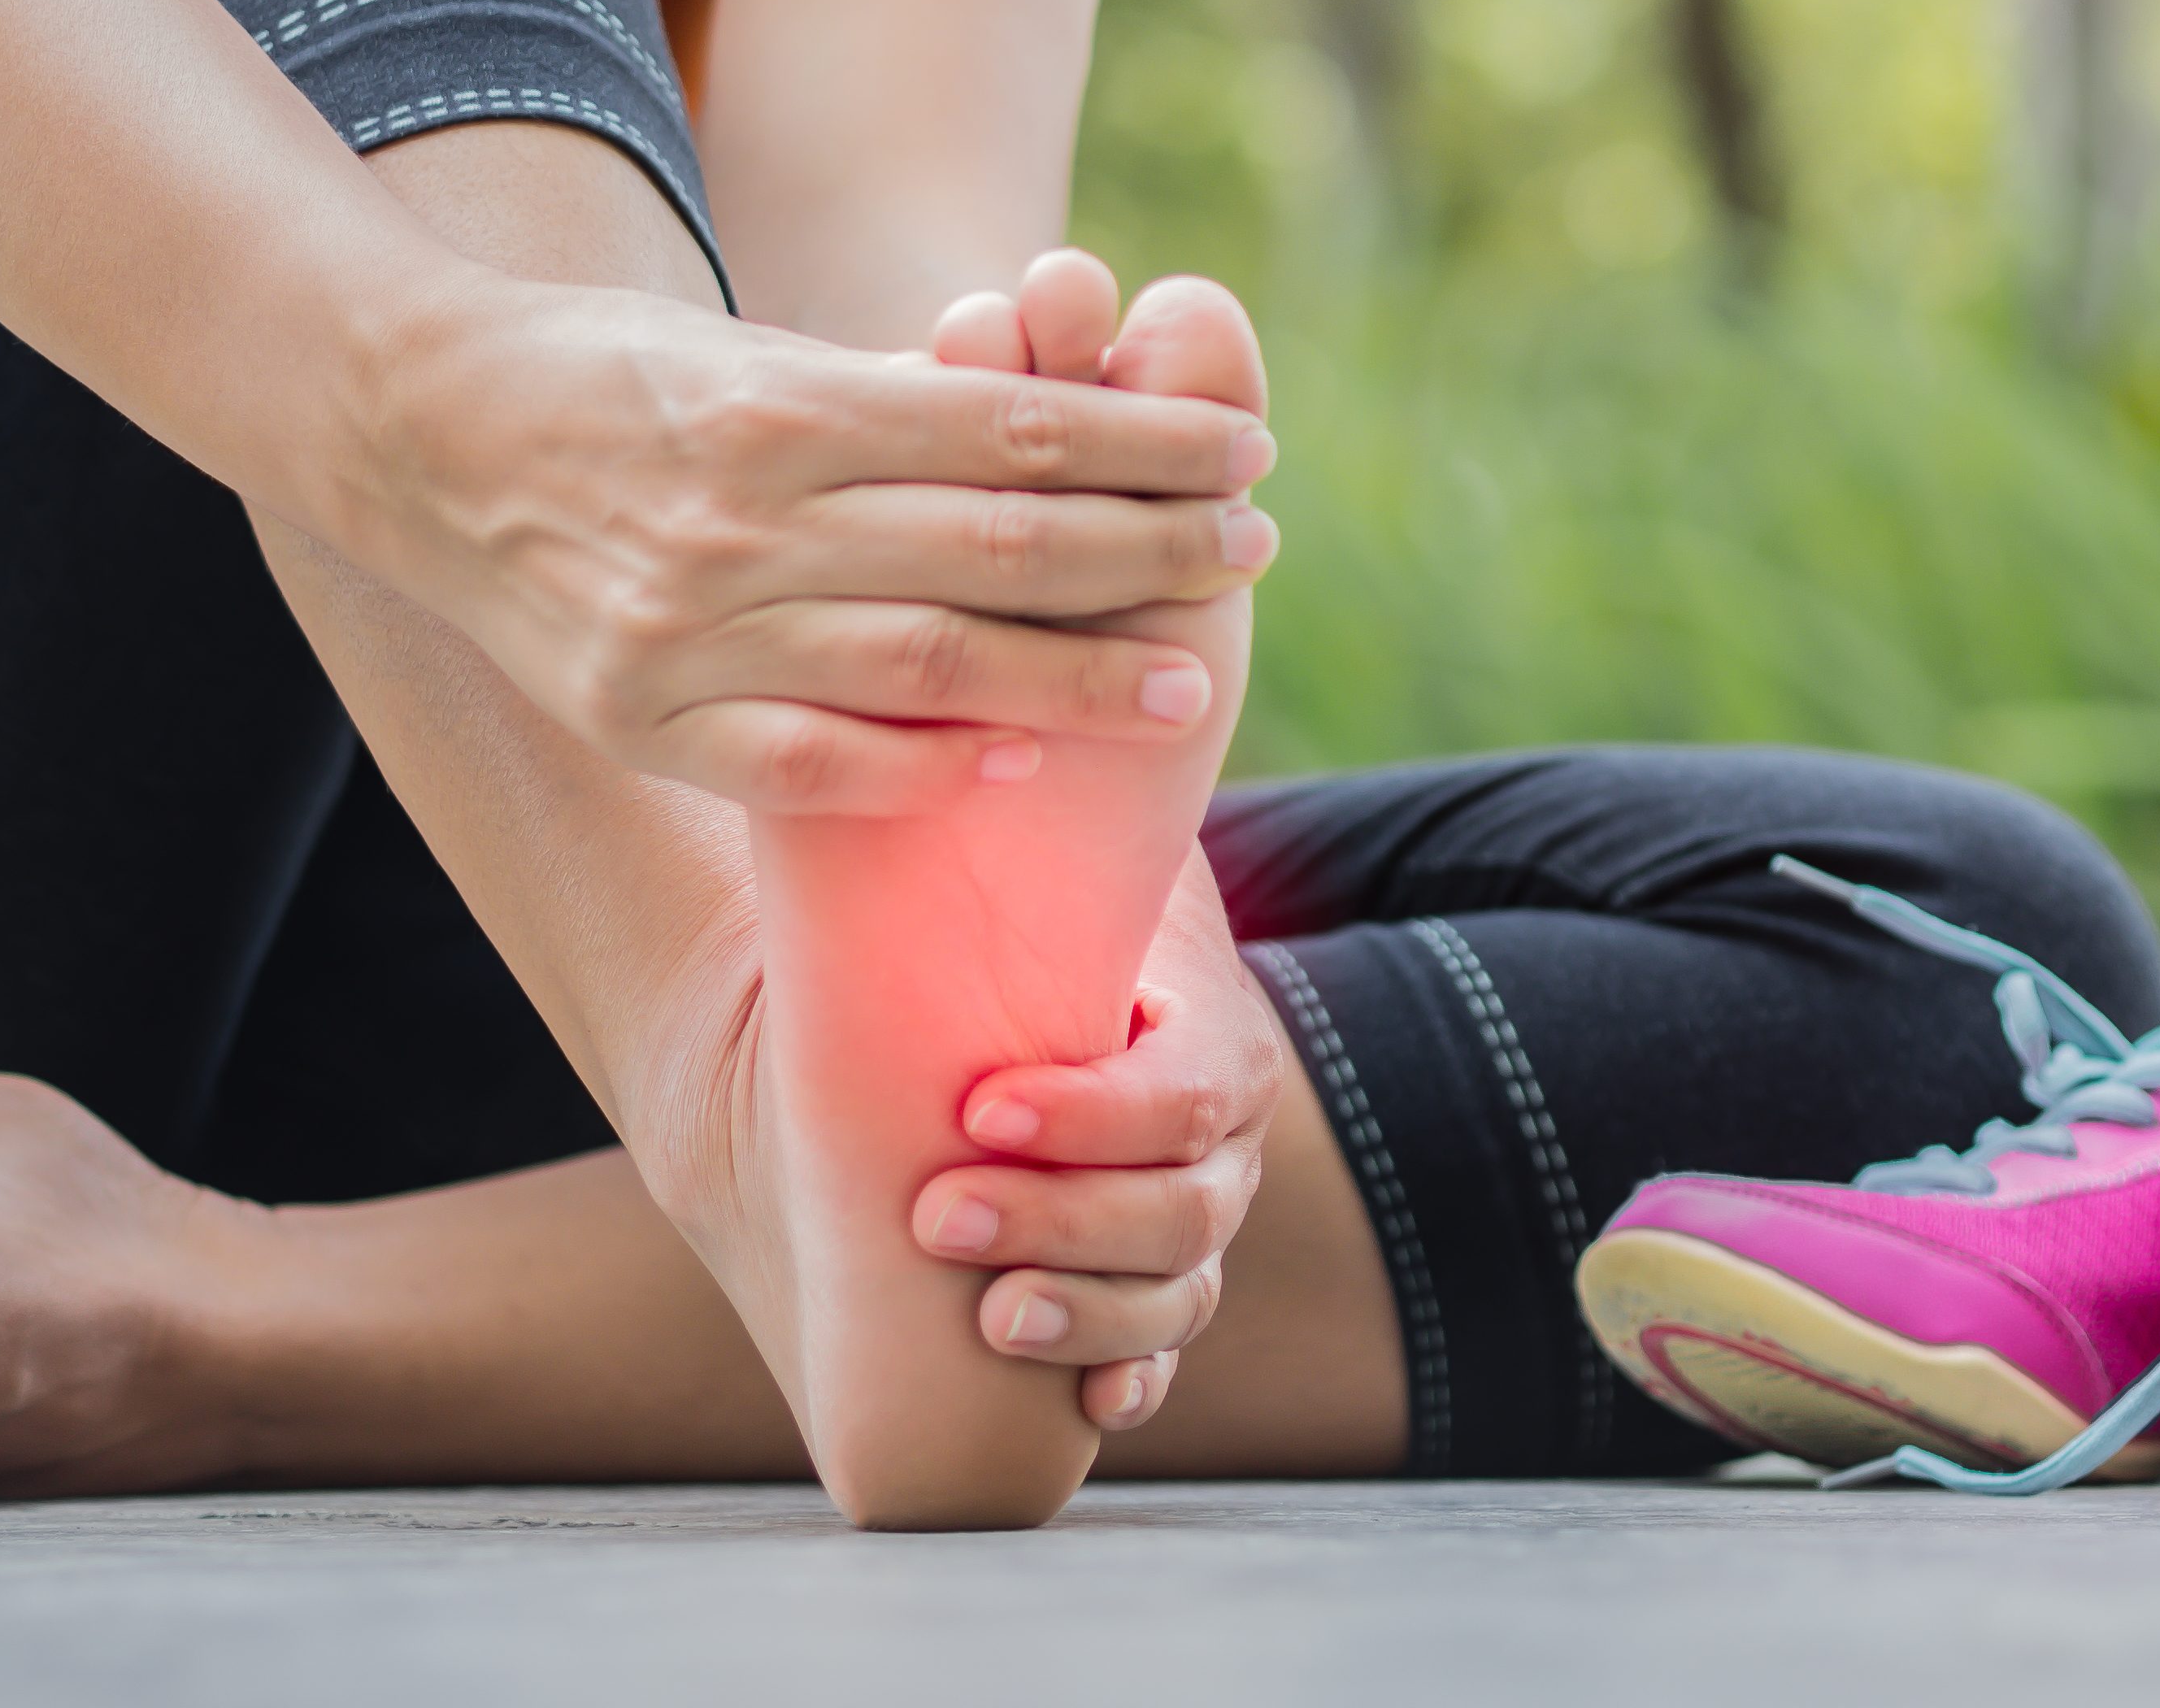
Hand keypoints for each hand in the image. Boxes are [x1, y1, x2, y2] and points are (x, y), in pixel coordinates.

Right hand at [349, 272, 1278, 817]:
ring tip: (1184, 681)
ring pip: (925, 663)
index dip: (1146, 446)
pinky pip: (809, 764)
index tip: (1245, 455)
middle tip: (1254, 554)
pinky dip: (921, 770)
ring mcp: (686, 626)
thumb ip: (888, 401)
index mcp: (783, 400)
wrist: (417, 429)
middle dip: (1147, 553)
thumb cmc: (616, 373)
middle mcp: (743, 513)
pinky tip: (1015, 766)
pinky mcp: (639, 718)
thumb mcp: (752, 350)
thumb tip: (1056, 423)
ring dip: (1074, 678)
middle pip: (996, 545)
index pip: (1012, 428)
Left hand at [908, 845, 1285, 1434]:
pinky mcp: (1150, 1291)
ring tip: (988, 1316)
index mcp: (1214, 1034)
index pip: (1183, 1094)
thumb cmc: (1028, 917)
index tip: (979, 1108)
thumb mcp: (1052, 872)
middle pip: (1182, 1210)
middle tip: (935, 1213)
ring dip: (1086, 1313)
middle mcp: (1224, 1141)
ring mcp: (1195, 1224)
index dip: (1090, 1115)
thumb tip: (1011, 756)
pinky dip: (1129, 1383)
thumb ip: (1045, 844)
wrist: (1023, 981)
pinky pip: (1162, 1355)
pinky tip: (1086, 1403)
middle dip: (1061, 1219)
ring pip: (1176, 1293)